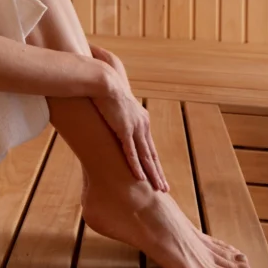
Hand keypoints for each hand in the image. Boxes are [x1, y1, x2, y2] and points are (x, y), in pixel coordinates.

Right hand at [89, 45, 168, 192]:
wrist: (103, 79)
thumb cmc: (105, 90)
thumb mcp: (113, 106)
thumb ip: (115, 117)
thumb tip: (110, 123)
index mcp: (141, 120)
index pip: (149, 146)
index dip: (153, 162)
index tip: (158, 174)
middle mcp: (142, 125)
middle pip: (152, 154)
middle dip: (158, 172)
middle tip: (164, 188)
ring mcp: (134, 127)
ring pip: (146, 156)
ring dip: (152, 174)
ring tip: (158, 188)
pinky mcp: (124, 129)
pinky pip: (131, 152)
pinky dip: (136, 166)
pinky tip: (140, 178)